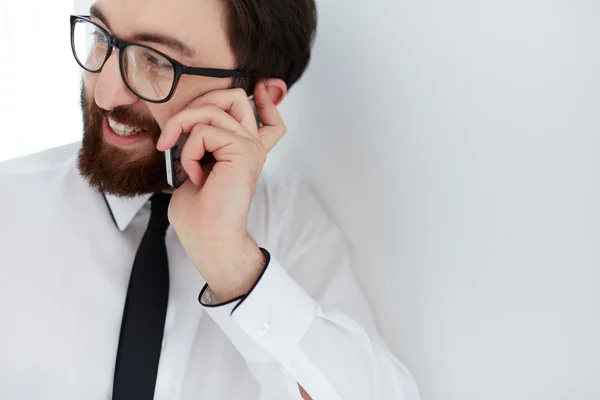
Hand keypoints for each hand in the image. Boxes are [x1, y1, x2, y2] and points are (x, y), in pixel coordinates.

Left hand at [156, 82, 285, 300]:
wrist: (208, 238)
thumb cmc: (199, 213)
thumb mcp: (195, 169)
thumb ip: (199, 145)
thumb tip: (184, 128)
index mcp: (244, 153)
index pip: (269, 120)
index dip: (266, 101)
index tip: (261, 88)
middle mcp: (252, 147)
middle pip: (235, 98)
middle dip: (199, 102)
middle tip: (175, 131)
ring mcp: (250, 147)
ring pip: (213, 108)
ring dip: (182, 126)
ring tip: (173, 151)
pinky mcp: (243, 151)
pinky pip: (204, 131)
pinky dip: (188, 150)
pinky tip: (195, 174)